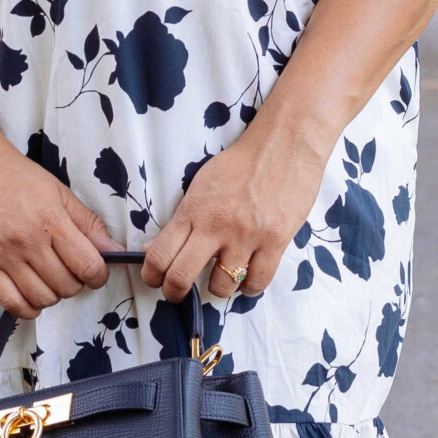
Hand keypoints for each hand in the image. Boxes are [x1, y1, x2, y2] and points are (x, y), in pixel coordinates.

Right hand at [0, 129, 113, 318]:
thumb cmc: (15, 175)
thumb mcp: (58, 191)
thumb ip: (87, 223)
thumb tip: (113, 251)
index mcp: (50, 220)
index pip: (87, 265)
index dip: (98, 275)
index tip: (95, 271)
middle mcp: (26, 241)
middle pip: (66, 286)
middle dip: (76, 283)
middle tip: (70, 269)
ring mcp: (3, 256)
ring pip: (42, 298)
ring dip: (53, 294)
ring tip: (50, 278)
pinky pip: (11, 303)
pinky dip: (28, 307)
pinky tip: (32, 294)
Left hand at [141, 117, 330, 303]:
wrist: (285, 144)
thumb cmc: (241, 163)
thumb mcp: (202, 184)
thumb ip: (182, 218)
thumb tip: (155, 249)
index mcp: (194, 209)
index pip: (160, 255)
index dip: (153, 276)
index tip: (156, 280)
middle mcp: (217, 225)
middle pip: (182, 277)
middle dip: (174, 292)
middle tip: (178, 293)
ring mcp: (247, 236)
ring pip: (222, 286)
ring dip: (218, 288)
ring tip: (222, 278)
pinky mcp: (276, 241)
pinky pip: (257, 282)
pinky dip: (249, 287)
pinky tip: (247, 277)